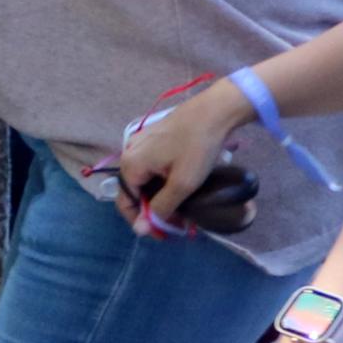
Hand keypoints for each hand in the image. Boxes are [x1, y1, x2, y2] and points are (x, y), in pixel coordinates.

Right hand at [115, 85, 244, 233]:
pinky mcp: (156, 137)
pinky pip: (154, 165)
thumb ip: (160, 208)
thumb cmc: (198, 147)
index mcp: (130, 165)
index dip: (143, 221)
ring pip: (147, 178)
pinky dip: (165, 179)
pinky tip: (183, 184)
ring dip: (163, 194)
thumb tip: (139, 231)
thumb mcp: (182, 184)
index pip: (126, 203)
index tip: (164, 232)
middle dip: (156, 208)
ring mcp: (142, 142)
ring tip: (184, 205)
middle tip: (179, 220)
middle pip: (137, 191)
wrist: (215, 110)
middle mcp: (130, 152)